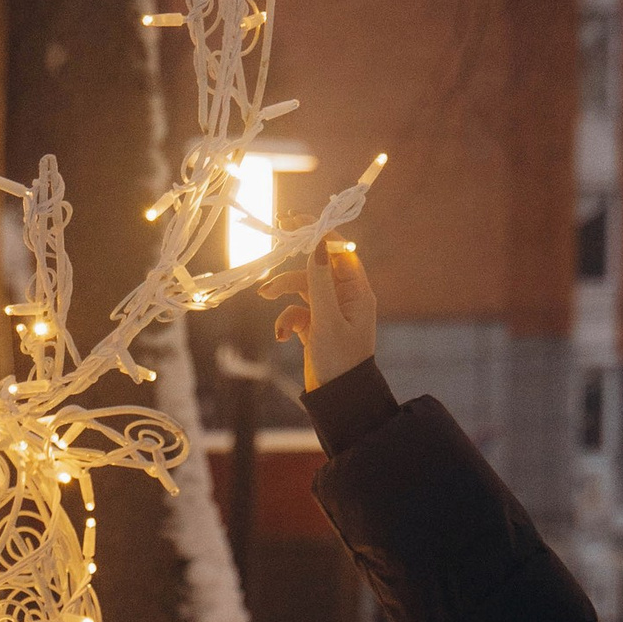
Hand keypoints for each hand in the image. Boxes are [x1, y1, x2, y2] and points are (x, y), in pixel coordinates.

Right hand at [269, 238, 376, 391]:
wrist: (339, 401)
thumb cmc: (340, 361)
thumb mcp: (327, 319)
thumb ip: (320, 282)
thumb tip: (318, 244)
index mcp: (357, 292)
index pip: (339, 251)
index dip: (318, 234)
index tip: (294, 220)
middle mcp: (345, 298)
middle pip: (315, 268)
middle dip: (292, 269)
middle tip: (271, 252)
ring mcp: (329, 312)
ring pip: (302, 288)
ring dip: (283, 291)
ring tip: (265, 296)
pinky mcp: (315, 327)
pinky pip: (296, 312)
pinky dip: (285, 319)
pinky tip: (281, 335)